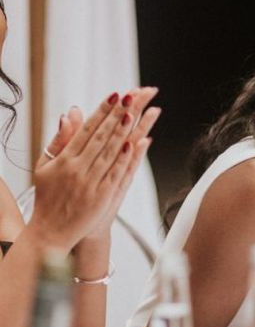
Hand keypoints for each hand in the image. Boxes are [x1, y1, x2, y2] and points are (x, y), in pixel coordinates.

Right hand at [28, 90, 159, 251]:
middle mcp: (78, 168)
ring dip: (124, 130)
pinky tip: (137, 142)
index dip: (102, 111)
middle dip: (118, 114)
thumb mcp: (46, 166)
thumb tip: (70, 114)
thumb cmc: (49, 196)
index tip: (115, 95)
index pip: (87, 129)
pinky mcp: (103, 195)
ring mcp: (91, 182)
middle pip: (102, 136)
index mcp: (64, 159)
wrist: (52, 232)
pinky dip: (127, 157)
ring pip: (112, 151)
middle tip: (132, 95)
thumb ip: (60, 140)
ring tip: (136, 111)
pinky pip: (117, 172)